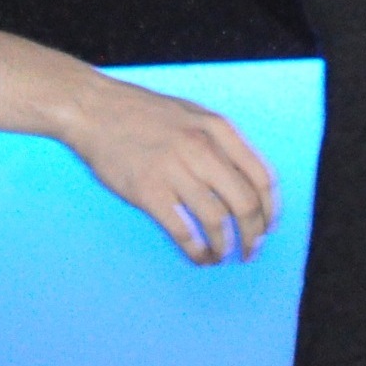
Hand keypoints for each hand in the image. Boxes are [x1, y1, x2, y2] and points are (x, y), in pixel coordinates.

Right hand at [62, 71, 275, 262]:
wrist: (95, 109)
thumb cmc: (144, 113)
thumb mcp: (192, 114)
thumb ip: (220, 142)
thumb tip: (245, 182)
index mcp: (217, 129)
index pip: (261, 177)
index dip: (270, 209)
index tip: (267, 227)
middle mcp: (201, 148)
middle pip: (244, 203)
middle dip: (253, 234)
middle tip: (250, 250)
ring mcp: (175, 170)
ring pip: (216, 221)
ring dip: (224, 246)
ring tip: (220, 256)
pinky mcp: (149, 191)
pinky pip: (183, 231)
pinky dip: (196, 250)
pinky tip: (199, 256)